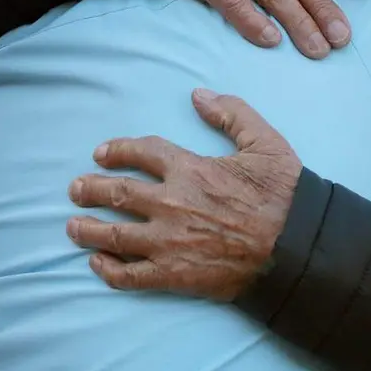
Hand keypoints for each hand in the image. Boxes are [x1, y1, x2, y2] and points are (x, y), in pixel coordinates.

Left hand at [66, 90, 300, 300]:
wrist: (298, 249)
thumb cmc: (284, 196)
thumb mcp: (265, 142)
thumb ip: (232, 114)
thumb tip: (198, 95)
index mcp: (190, 169)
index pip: (140, 153)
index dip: (117, 151)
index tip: (101, 154)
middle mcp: (171, 203)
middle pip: (116, 194)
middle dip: (90, 190)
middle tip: (75, 189)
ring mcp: (169, 242)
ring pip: (114, 235)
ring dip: (88, 230)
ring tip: (72, 226)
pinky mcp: (174, 275)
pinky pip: (130, 275)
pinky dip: (108, 270)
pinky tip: (97, 264)